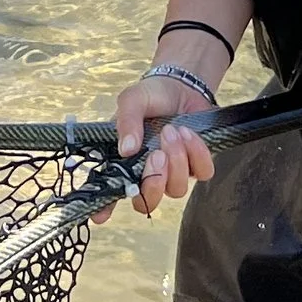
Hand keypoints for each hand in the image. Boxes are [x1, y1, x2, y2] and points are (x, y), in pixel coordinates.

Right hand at [113, 67, 219, 215]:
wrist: (180, 86)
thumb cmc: (151, 96)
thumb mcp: (133, 100)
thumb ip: (126, 121)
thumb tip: (126, 149)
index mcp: (124, 163)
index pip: (111, 192)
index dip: (104, 208)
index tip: (100, 216)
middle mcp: (147, 173)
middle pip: (147, 202)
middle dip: (152, 183)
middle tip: (156, 154)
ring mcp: (173, 173)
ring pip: (176, 189)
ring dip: (176, 160)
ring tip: (171, 132)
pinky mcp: (197, 166)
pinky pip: (202, 173)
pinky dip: (197, 154)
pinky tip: (188, 134)